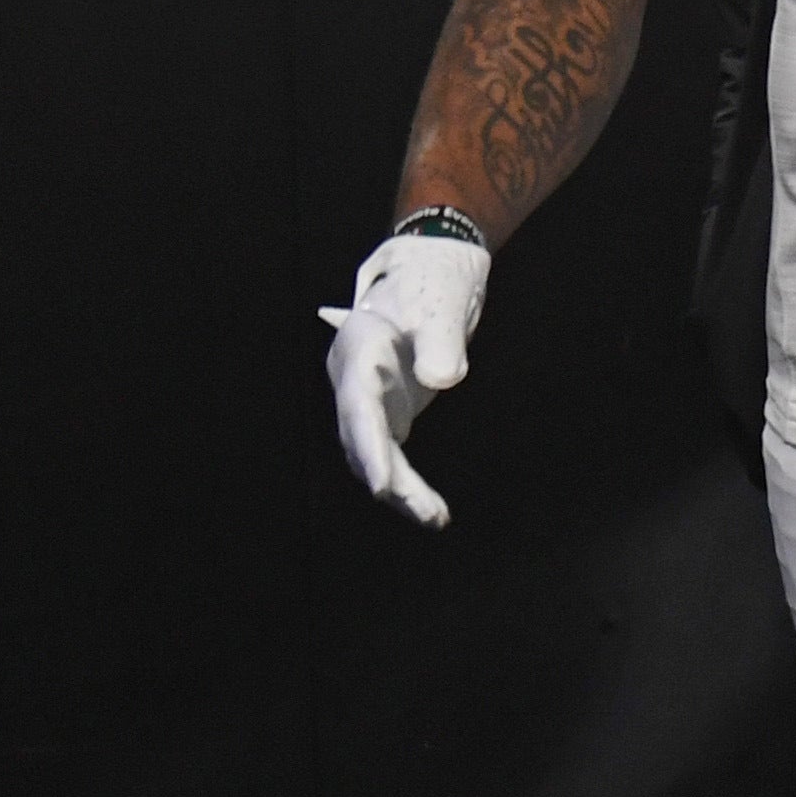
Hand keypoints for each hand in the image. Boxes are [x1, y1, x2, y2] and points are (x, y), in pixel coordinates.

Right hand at [319, 226, 489, 525]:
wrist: (428, 279)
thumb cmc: (432, 286)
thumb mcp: (441, 305)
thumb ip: (441, 341)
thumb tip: (441, 380)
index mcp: (360, 345)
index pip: (358, 401)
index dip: (367, 444)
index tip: (382, 484)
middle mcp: (354, 377)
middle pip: (361, 435)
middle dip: (386, 477)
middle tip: (420, 510)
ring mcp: (366, 399)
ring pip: (374, 453)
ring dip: (401, 489)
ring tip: (436, 517)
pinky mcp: (385, 415)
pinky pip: (391, 455)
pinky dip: (409, 484)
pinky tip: (432, 510)